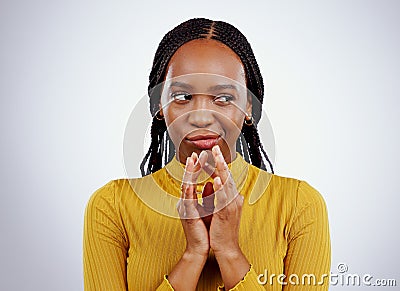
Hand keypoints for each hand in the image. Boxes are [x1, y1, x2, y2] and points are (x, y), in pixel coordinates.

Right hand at [177, 152, 209, 257]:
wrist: (199, 249)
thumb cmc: (203, 230)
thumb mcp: (207, 209)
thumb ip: (207, 196)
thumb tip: (211, 182)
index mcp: (190, 200)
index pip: (193, 180)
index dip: (197, 167)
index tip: (201, 155)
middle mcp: (186, 202)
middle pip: (188, 179)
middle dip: (194, 166)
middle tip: (198, 153)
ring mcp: (185, 209)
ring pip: (186, 187)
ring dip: (190, 174)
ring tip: (193, 161)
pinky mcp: (188, 216)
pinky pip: (189, 202)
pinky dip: (191, 191)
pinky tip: (193, 183)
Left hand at [208, 145, 249, 289]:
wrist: (227, 248)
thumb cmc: (222, 229)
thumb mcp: (219, 208)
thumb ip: (216, 195)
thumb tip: (211, 182)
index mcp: (232, 197)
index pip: (224, 176)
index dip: (217, 164)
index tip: (210, 154)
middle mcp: (234, 198)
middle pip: (227, 175)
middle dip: (220, 160)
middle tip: (214, 147)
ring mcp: (231, 205)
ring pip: (226, 182)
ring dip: (220, 168)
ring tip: (216, 156)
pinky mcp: (226, 213)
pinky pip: (223, 198)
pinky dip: (220, 187)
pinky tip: (216, 179)